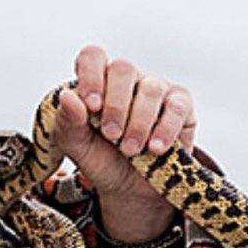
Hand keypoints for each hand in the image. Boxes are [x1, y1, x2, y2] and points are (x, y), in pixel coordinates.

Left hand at [51, 45, 195, 243]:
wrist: (131, 190)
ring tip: (130, 150)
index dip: (91, 75)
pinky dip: (164, 130)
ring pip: (151, 88)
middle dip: (115, 105)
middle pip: (123, 67)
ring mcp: (156, 89)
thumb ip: (67, 122)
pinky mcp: (181, 105)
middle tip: (111, 135)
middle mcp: (127, 80)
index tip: (91, 106)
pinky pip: (177, 107)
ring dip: (138, 123)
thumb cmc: (102, 160)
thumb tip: (67, 96)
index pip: (92, 57)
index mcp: (98, 82)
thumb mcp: (77, 147)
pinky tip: (154, 148)